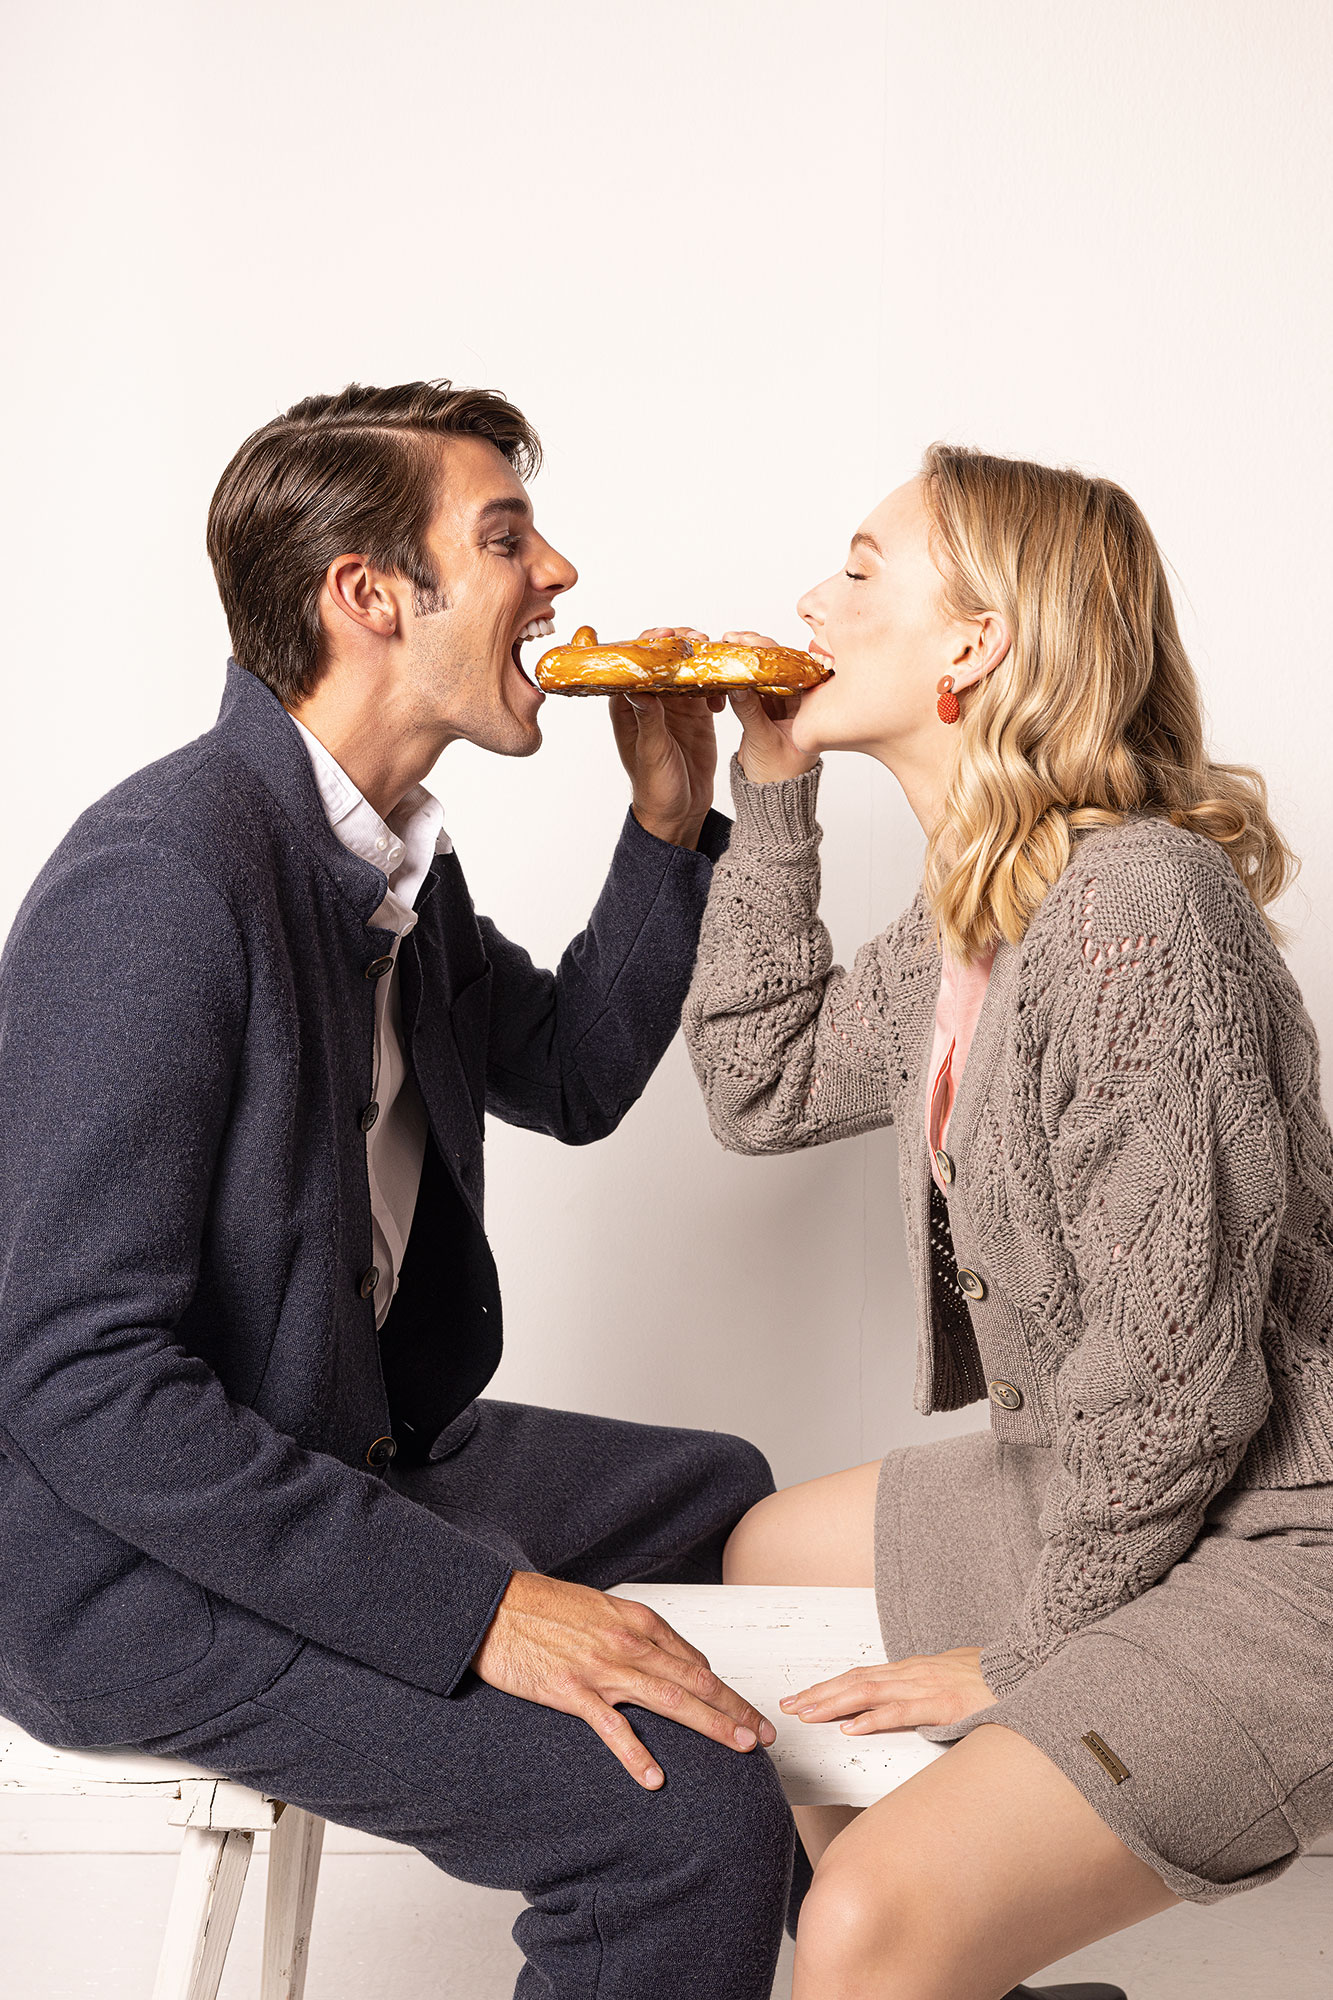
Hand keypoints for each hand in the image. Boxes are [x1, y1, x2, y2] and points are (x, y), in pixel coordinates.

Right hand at [472, 1569, 776, 1788]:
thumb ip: (634, 1632)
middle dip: (734, 1708)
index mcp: (636, 1620)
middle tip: (764, 1734)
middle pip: (694, 1679)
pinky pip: (611, 1729)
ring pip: (670, 1700)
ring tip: (739, 1747)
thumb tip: (668, 1658)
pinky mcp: (571, 1691)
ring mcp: (601, 1668)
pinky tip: (655, 1778)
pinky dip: (635, 1754)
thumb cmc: (542, 1605)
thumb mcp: (598, 1608)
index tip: (744, 1710)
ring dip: (711, 1725)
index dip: (722, 1687)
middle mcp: (627, 1642)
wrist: (492, 1605)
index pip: (692, 1658)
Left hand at [610, 628, 720, 847]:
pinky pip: (706, 685)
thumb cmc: (656, 787)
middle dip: (679, 644)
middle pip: (663, 658)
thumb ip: (648, 720)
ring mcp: (675, 704)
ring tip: (715, 656)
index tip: (666, 636)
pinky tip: (723, 689)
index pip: (633, 663)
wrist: (680, 810)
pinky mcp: (697, 712)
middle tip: (698, 640)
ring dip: (700, 658)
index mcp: (628, 705)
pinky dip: (716, 680)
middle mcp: (651, 699)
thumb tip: (637, 688)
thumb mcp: (652, 753)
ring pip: (686, 667)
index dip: (648, 644)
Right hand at [719, 630, 820, 786]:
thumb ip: (750, 712)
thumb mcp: (763, 743)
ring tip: (728, 643)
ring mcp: (781, 703)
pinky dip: (739, 674)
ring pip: (764, 672)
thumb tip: (737, 683)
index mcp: (811, 708)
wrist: (767, 798)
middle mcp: (799, 702)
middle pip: (780, 666)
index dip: (776, 653)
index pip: (797, 670)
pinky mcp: (763, 708)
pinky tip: (726, 660)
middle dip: (758, 649)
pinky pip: (752, 685)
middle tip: (737, 638)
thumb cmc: (778, 779)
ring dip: (746, 657)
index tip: (756, 642)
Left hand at [779, 1646, 996, 1733]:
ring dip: (834, 1704)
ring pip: (869, 1692)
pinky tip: (852, 1728)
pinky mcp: (944, 1705)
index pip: (861, 1676)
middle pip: (856, 1681)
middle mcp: (913, 1673)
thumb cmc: (990, 1682)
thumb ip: (924, 1692)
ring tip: (807, 1715)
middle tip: (789, 1707)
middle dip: (819, 1694)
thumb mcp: (949, 1681)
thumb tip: (904, 1705)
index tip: (801, 1698)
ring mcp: (927, 1686)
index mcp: (912, 1670)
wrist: (1028, 1674)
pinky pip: (902, 1711)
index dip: (829, 1686)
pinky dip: (873, 1719)